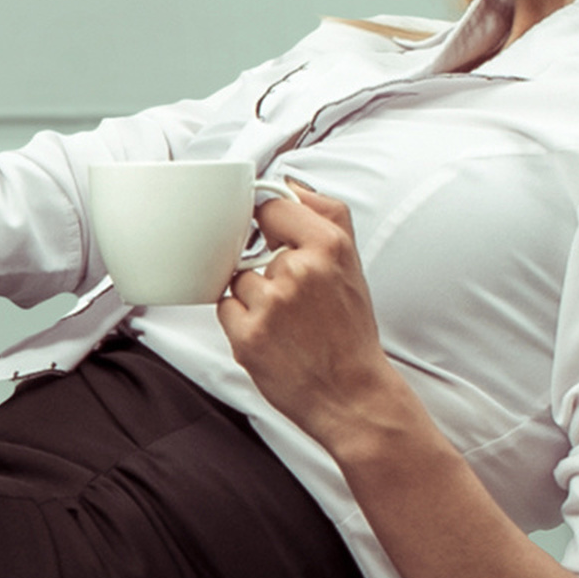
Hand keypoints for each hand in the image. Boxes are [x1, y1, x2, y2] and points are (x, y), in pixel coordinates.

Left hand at [217, 180, 402, 443]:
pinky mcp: (248, 335)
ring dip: (254, 298)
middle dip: (268, 272)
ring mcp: (271, 303)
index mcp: (330, 246)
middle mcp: (300, 270)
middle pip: (253, 249)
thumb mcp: (351, 263)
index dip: (271, 226)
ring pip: (238, 279)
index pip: (272, 206)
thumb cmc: (349, 332)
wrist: (352, 394)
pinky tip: (272, 337)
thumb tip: (289, 183)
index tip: (278, 242)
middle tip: (298, 303)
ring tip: (286, 323)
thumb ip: (325, 214)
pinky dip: (242, 321)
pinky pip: (226, 307)